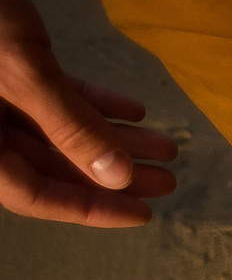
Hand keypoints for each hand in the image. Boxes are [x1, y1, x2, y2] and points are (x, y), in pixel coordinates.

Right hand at [0, 0, 175, 226]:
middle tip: (167, 180)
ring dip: (110, 137)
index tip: (143, 213)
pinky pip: (49, 96)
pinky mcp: (2, 66)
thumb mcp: (24, 70)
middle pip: (48, 166)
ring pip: (55, 131)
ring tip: (165, 147)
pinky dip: (90, 102)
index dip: (89, 209)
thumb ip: (69, 124)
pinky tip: (135, 110)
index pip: (31, 194)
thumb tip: (117, 177)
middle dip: (111, 174)